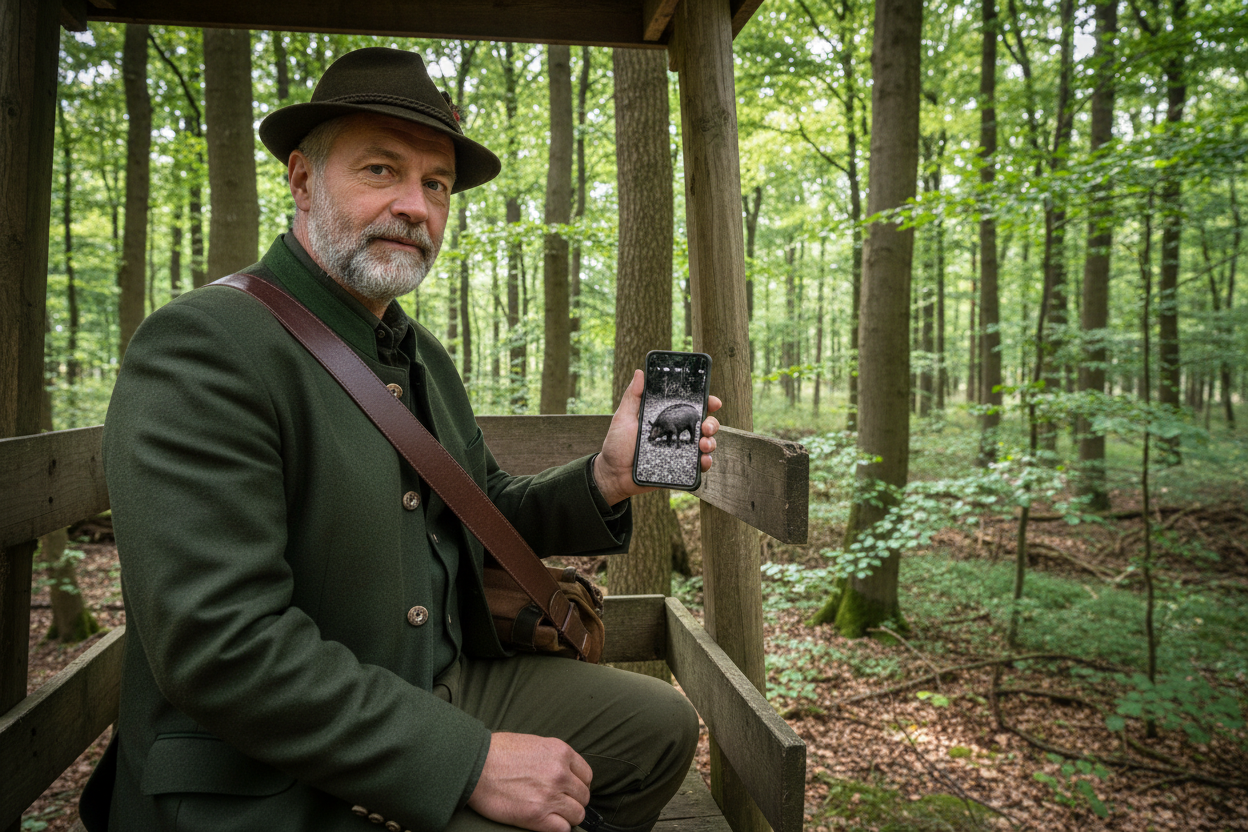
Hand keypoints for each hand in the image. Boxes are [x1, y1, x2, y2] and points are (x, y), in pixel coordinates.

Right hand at [466, 732, 592, 831]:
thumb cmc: (497, 752)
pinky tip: (545, 823)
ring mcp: (550, 795)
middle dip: (572, 802)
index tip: (569, 790)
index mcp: (560, 752)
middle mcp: (560, 773)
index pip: (586, 776)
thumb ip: (553, 757)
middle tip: (557, 804)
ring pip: (577, 815)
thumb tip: (563, 772)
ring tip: (551, 814)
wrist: (474, 765)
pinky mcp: (537, 816)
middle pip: (583, 797)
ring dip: (566, 816)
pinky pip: (563, 829)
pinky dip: (557, 828)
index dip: (578, 785)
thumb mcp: (533, 743)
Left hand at [593, 369, 722, 505]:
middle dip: (712, 423)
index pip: (689, 408)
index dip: (705, 403)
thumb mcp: (624, 417)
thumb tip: (639, 372)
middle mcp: (676, 434)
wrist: (613, 474)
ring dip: (711, 442)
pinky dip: (706, 462)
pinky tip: (703, 459)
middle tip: (706, 426)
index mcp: (667, 419)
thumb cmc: (617, 445)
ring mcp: (680, 452)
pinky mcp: (680, 468)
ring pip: (706, 444)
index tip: (713, 401)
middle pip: (703, 425)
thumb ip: (633, 396)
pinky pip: (699, 466)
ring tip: (703, 444)